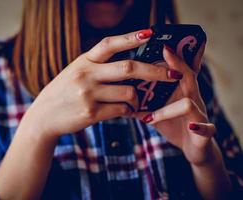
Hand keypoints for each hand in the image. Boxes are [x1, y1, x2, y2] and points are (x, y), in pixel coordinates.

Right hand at [25, 29, 182, 137]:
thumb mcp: (75, 73)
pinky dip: (129, 111)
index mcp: (83, 61)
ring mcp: (88, 94)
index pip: (109, 44)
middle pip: (128, 68)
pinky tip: (127, 111)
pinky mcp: (90, 113)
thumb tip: (130, 69)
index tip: (151, 33)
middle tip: (173, 74)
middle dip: (155, 71)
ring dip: (139, 98)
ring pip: (128, 92)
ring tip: (137, 101)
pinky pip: (121, 110)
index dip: (131, 37)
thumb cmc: (63, 93)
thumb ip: (97, 68)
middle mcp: (86, 74)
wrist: (43, 116)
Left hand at [133, 43, 219, 165]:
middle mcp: (191, 98)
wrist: (194, 148)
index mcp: (180, 91)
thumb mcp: (158, 111)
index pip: (176, 69)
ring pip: (189, 103)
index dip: (172, 57)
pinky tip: (190, 126)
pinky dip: (198, 127)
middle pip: (186, 77)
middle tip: (163, 56)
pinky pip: (206, 128)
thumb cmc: (173, 124)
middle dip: (175, 67)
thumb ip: (144, 102)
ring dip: (168, 109)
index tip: (162, 44)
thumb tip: (120, 94)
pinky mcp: (205, 132)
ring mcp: (199, 114)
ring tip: (148, 117)